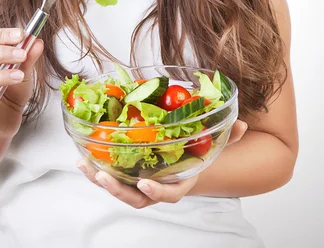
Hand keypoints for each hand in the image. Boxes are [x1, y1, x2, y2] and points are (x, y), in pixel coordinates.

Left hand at [76, 119, 247, 208]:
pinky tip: (82, 156)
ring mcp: (140, 183)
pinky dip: (95, 169)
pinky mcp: (126, 174)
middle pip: (136, 198)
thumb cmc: (198, 153)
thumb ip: (227, 136)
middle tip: (103, 176)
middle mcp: (157, 187)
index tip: (145, 183)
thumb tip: (241, 124)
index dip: (157, 192)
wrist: (186, 161)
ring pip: (119, 189)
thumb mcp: (213, 145)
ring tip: (84, 165)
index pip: (169, 195)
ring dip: (100, 179)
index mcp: (178, 183)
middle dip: (118, 190)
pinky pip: (110, 176)